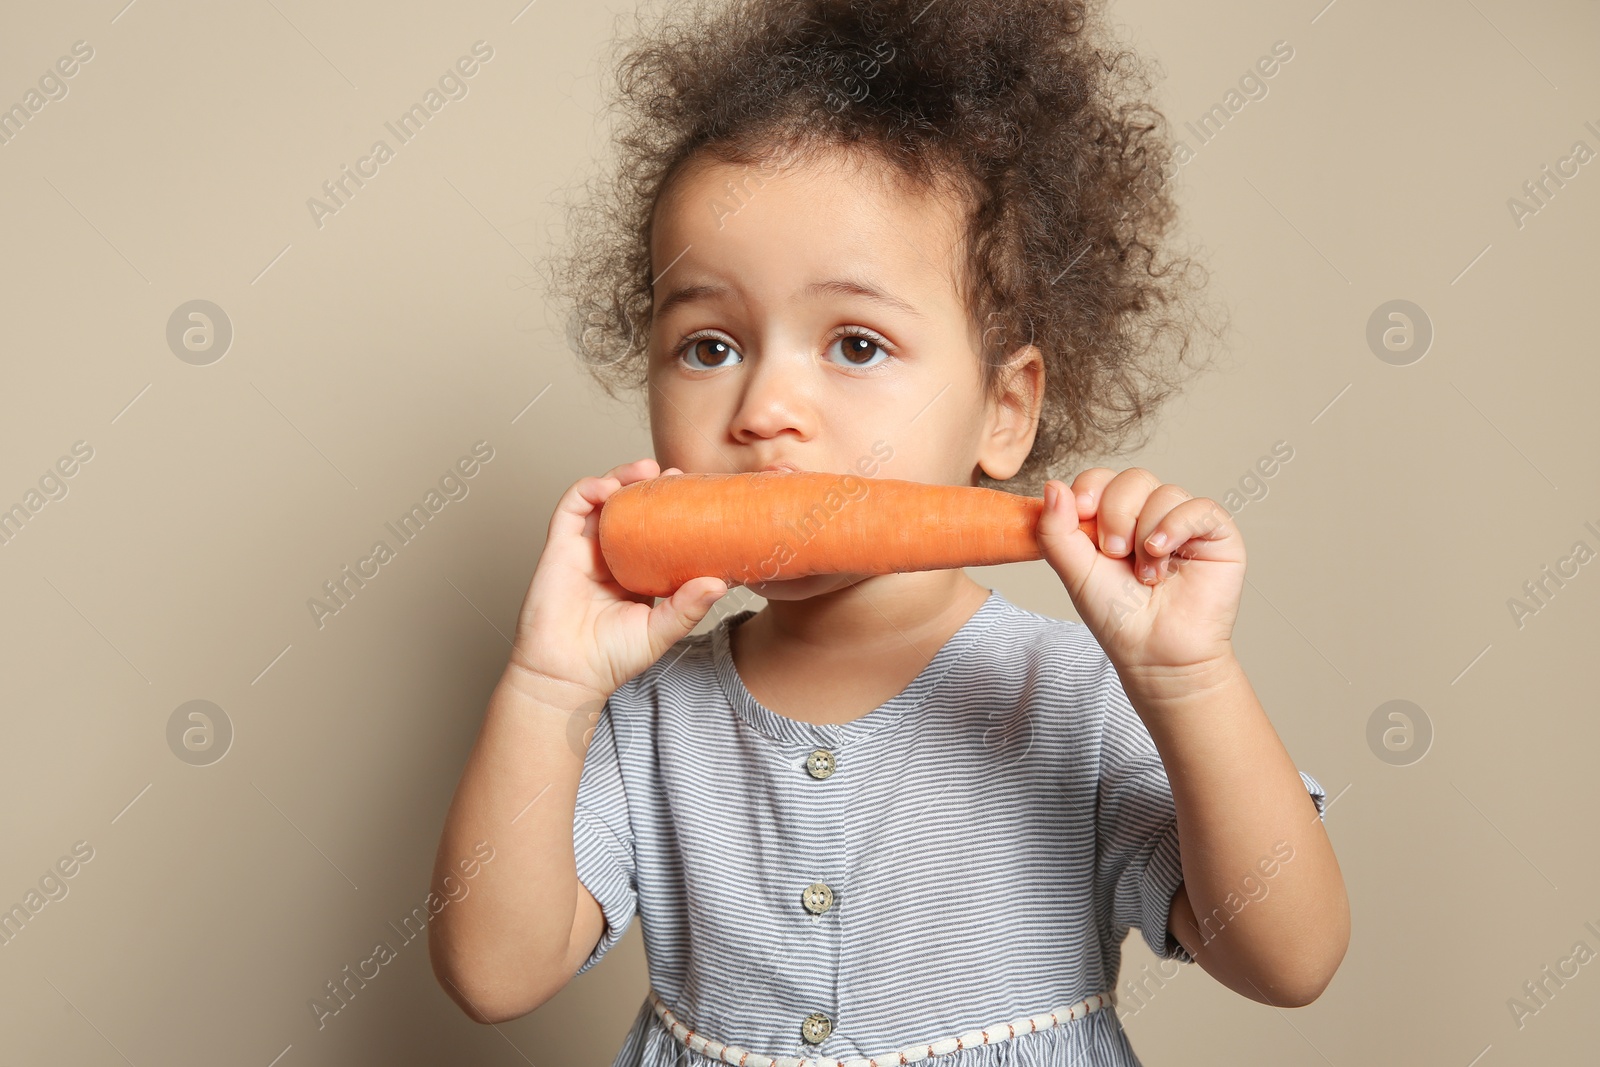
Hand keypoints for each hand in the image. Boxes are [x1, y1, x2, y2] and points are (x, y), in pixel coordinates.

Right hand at [505, 458, 727, 701]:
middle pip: (629, 509)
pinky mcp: (559, 547)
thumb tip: (720, 583)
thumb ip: (688, 607)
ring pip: (601, 500)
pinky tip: (608, 486)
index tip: (694, 496)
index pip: (655, 531)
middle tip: (673, 475)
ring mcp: (583, 549)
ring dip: (621, 478)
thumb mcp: (661, 630)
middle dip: (649, 487)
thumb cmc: (610, 658)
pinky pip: (571, 508)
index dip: (671, 510)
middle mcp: (609, 556)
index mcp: (635, 572)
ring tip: (645, 471)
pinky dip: (588, 489)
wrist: (566, 675)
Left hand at [1035, 467, 1243, 680]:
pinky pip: (1199, 508)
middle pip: (1133, 479)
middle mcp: (1151, 514)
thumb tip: (1052, 484)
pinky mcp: (1217, 534)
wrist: (1155, 653)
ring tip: (1146, 574)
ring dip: (1146, 534)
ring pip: (1165, 492)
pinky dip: (1176, 526)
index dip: (1090, 489)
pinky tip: (1162, 553)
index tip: (1082, 514)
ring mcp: (1184, 522)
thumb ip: (1056, 530)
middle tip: (1115, 554)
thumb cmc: (1117, 616)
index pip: (1102, 478)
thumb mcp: (1074, 570)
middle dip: (1116, 513)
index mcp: (1115, 517)